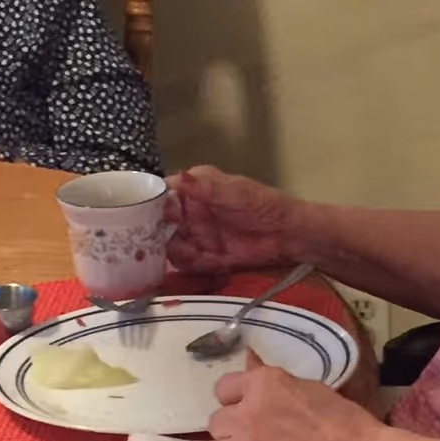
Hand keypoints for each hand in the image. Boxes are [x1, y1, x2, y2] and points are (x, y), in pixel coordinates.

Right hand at [167, 166, 298, 285]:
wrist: (287, 235)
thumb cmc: (263, 206)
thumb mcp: (235, 192)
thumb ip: (206, 187)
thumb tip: (181, 177)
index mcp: (193, 189)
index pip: (162, 194)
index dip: (152, 204)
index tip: (155, 213)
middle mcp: (189, 212)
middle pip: (159, 223)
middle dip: (161, 232)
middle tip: (174, 235)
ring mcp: (195, 235)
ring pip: (170, 245)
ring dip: (180, 250)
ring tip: (200, 249)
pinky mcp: (204, 257)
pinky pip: (187, 262)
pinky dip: (194, 263)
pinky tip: (210, 259)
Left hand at [208, 355, 386, 440]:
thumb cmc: (345, 423)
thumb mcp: (310, 388)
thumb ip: (272, 382)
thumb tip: (248, 362)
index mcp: (262, 385)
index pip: (223, 389)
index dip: (239, 400)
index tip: (253, 409)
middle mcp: (245, 415)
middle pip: (217, 422)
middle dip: (236, 428)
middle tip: (262, 436)